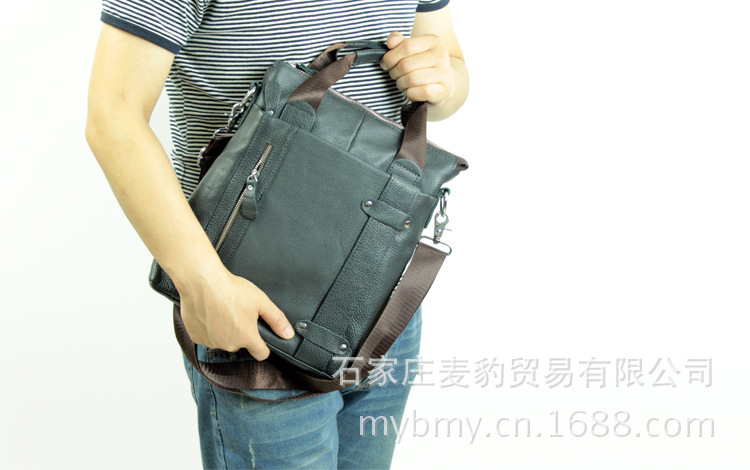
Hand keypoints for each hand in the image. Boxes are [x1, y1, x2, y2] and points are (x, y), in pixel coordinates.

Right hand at [177, 262, 293, 359]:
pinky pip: (206, 336)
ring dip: (224, 330)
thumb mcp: (260, 301)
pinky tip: (210, 312)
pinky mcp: (196, 336)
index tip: (261, 338)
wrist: (201, 281)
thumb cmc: (230, 289)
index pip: (261, 353)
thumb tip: (288, 333)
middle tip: (238, 312)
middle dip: (241, 332)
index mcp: (246, 337)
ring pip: (222, 340)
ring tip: (223, 310)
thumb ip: (276, 319)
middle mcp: (228, 344)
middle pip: (240, 344)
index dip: (263, 346)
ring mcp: (211, 342)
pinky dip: (208, 328)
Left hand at [380, 31, 454, 106]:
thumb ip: (399, 41)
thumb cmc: (423, 64)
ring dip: (401, 83)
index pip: (406, 46)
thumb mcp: (412, 48)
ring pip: (412, 79)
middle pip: (406, 64)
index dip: (391, 57)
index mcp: (433, 41)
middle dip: (394, 72)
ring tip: (402, 83)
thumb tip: (391, 43)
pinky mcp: (444, 90)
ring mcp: (444, 73)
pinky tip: (411, 91)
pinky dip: (411, 94)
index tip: (386, 63)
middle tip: (394, 75)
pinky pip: (421, 92)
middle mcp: (441, 55)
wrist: (444, 83)